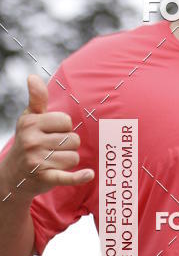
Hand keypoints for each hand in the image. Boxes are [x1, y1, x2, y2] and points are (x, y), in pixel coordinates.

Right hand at [2, 75, 93, 198]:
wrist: (13, 175)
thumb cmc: (27, 141)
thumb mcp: (29, 119)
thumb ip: (37, 99)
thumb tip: (33, 77)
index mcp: (31, 123)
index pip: (66, 121)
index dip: (64, 128)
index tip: (52, 133)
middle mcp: (32, 141)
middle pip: (73, 140)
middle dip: (68, 145)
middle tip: (52, 150)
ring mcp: (37, 161)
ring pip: (73, 157)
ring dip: (68, 160)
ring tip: (53, 161)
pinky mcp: (44, 178)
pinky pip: (67, 176)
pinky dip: (79, 177)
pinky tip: (88, 174)